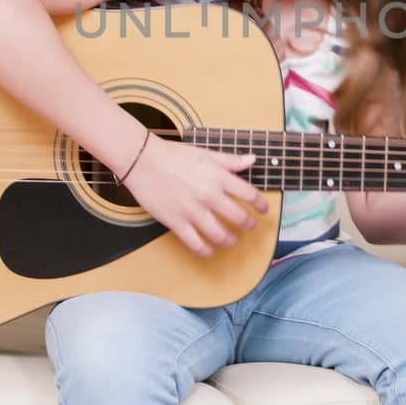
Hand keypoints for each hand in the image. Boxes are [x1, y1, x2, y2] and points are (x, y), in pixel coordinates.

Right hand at [120, 132, 269, 256]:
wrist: (142, 160)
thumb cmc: (173, 155)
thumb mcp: (206, 153)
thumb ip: (230, 160)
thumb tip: (252, 160)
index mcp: (219, 177)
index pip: (250, 195)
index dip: (260, 205)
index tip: (263, 210)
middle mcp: (209, 196)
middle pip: (239, 218)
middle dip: (249, 225)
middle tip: (250, 227)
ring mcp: (193, 211)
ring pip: (220, 235)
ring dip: (231, 241)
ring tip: (233, 240)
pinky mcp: (177, 222)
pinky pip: (196, 244)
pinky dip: (207, 251)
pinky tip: (210, 251)